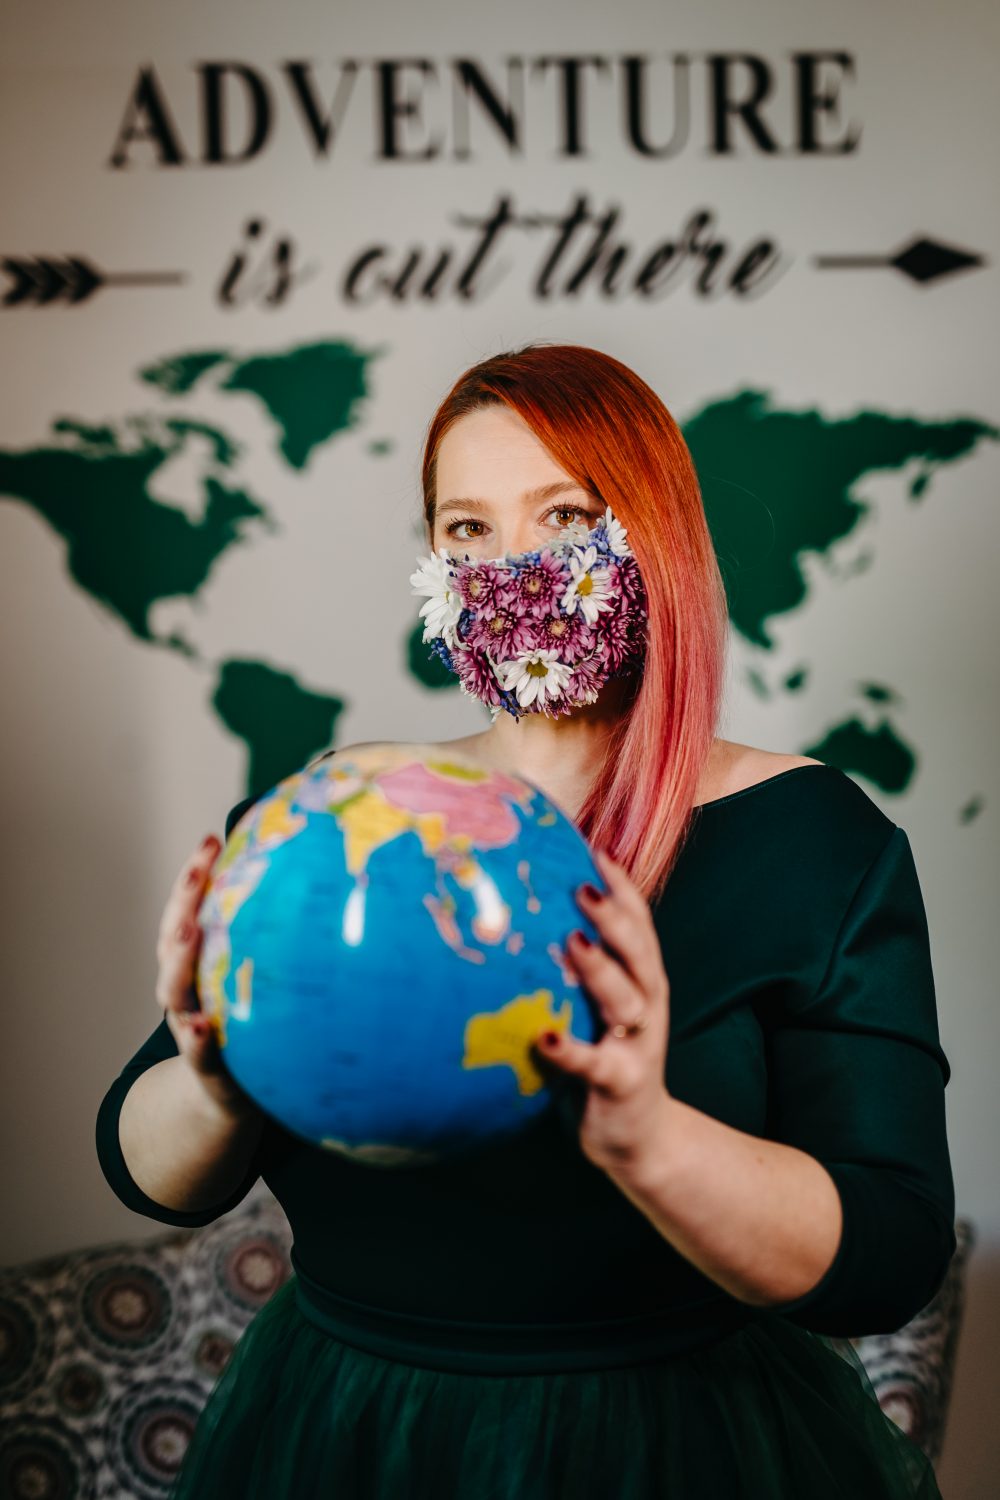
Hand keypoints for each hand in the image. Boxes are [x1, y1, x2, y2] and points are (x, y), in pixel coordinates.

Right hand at [154, 833, 258, 1119]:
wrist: (225, 1096)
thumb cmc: (246, 1021)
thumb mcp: (252, 976)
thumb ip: (268, 939)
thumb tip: (316, 878)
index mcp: (192, 964)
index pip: (185, 910)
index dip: (193, 876)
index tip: (212, 839)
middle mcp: (183, 990)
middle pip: (173, 940)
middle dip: (183, 902)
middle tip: (198, 868)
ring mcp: (187, 1026)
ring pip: (173, 992)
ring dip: (179, 962)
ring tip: (191, 931)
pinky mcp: (204, 1067)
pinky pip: (197, 1052)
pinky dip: (196, 1038)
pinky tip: (202, 1026)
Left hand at [534, 847, 671, 1173]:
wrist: (638, 1138)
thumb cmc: (603, 1057)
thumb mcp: (594, 1008)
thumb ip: (573, 969)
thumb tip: (522, 917)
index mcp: (641, 980)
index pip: (639, 924)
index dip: (621, 886)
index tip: (595, 850)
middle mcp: (647, 1004)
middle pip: (640, 951)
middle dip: (615, 917)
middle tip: (582, 887)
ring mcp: (638, 1043)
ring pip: (627, 999)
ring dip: (601, 969)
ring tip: (574, 942)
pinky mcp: (622, 1083)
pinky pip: (596, 1064)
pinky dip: (571, 1050)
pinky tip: (542, 1038)